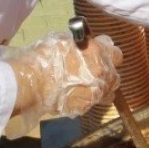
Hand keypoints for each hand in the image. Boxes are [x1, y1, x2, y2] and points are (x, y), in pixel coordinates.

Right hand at [0, 32, 122, 137]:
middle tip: (94, 73)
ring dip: (101, 88)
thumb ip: (80, 44)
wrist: (33, 82)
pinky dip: (87, 100)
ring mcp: (97, 91)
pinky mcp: (87, 107)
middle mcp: (103, 72)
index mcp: (98, 52)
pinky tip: (75, 97)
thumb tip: (84, 45)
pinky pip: (93, 103)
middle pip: (115, 75)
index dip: (108, 54)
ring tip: (88, 88)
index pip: (116, 53)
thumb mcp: (64, 41)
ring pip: (109, 92)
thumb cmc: (45, 57)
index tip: (100, 54)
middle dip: (106, 74)